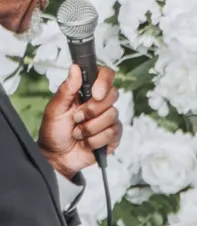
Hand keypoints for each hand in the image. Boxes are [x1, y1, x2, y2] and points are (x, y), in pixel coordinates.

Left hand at [38, 63, 120, 177]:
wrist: (57, 156)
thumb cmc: (54, 131)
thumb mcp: (55, 109)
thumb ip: (66, 89)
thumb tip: (75, 68)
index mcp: (86, 92)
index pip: (105, 75)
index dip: (104, 82)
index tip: (95, 94)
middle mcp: (100, 103)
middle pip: (113, 95)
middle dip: (92, 110)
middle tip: (77, 118)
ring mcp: (108, 119)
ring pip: (112, 116)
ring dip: (90, 128)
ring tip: (78, 133)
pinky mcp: (113, 135)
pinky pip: (112, 133)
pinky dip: (95, 140)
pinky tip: (86, 142)